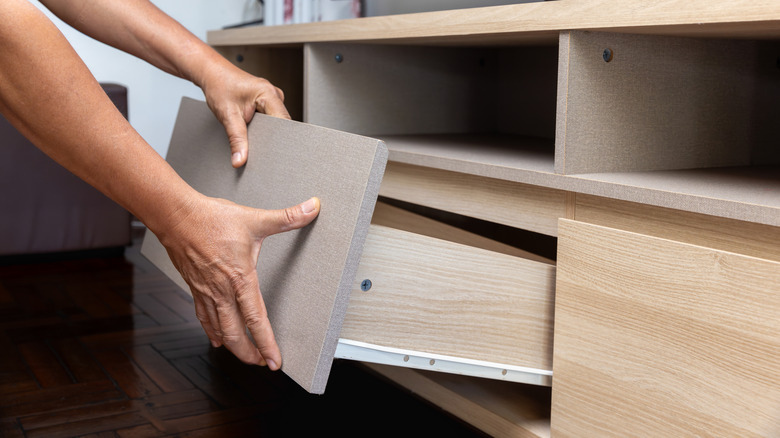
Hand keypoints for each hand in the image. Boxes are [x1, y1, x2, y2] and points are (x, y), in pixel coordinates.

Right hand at [158, 193, 320, 368]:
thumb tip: (312, 208)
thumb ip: (287, 217)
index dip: (266, 343)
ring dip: (233, 346)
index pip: (256, 320)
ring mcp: (206, 291)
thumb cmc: (211, 218)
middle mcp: (222, 291)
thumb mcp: (255, 218)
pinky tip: (216, 338)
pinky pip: (203, 316)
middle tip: (262, 363)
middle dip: (249, 353)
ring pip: (219, 329)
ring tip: (244, 355)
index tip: (274, 361)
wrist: (176, 216)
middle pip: (235, 334)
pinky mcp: (195, 287)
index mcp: (240, 279)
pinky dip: (212, 330)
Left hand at [200, 63, 289, 167]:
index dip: (279, 139)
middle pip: (281, 125)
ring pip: (276, 124)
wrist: (212, 74)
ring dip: (266, 134)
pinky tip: (253, 131)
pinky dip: (263, 129)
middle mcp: (274, 95)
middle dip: (271, 139)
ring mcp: (272, 99)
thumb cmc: (219, 86)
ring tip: (253, 136)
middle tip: (257, 147)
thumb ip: (236, 139)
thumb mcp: (227, 115)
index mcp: (268, 93)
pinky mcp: (267, 103)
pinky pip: (271, 120)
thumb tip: (240, 160)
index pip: (283, 122)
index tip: (272, 153)